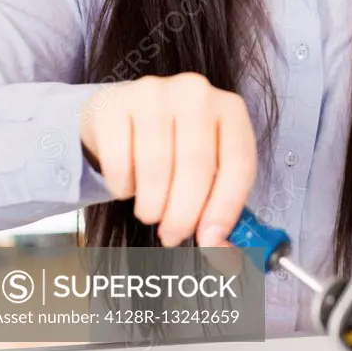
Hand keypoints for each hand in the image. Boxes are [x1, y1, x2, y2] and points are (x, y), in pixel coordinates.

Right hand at [79, 73, 257, 247]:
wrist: (125, 114)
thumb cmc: (175, 147)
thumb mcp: (208, 171)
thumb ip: (220, 211)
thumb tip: (226, 258)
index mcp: (230, 109)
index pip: (238, 162)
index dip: (226, 208)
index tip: (211, 240)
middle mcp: (195, 92)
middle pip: (197, 166)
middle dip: (184, 215)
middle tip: (173, 237)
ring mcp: (153, 92)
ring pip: (157, 166)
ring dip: (153, 205)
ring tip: (151, 212)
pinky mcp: (113, 104)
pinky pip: (119, 161)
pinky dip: (123, 187)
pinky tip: (128, 187)